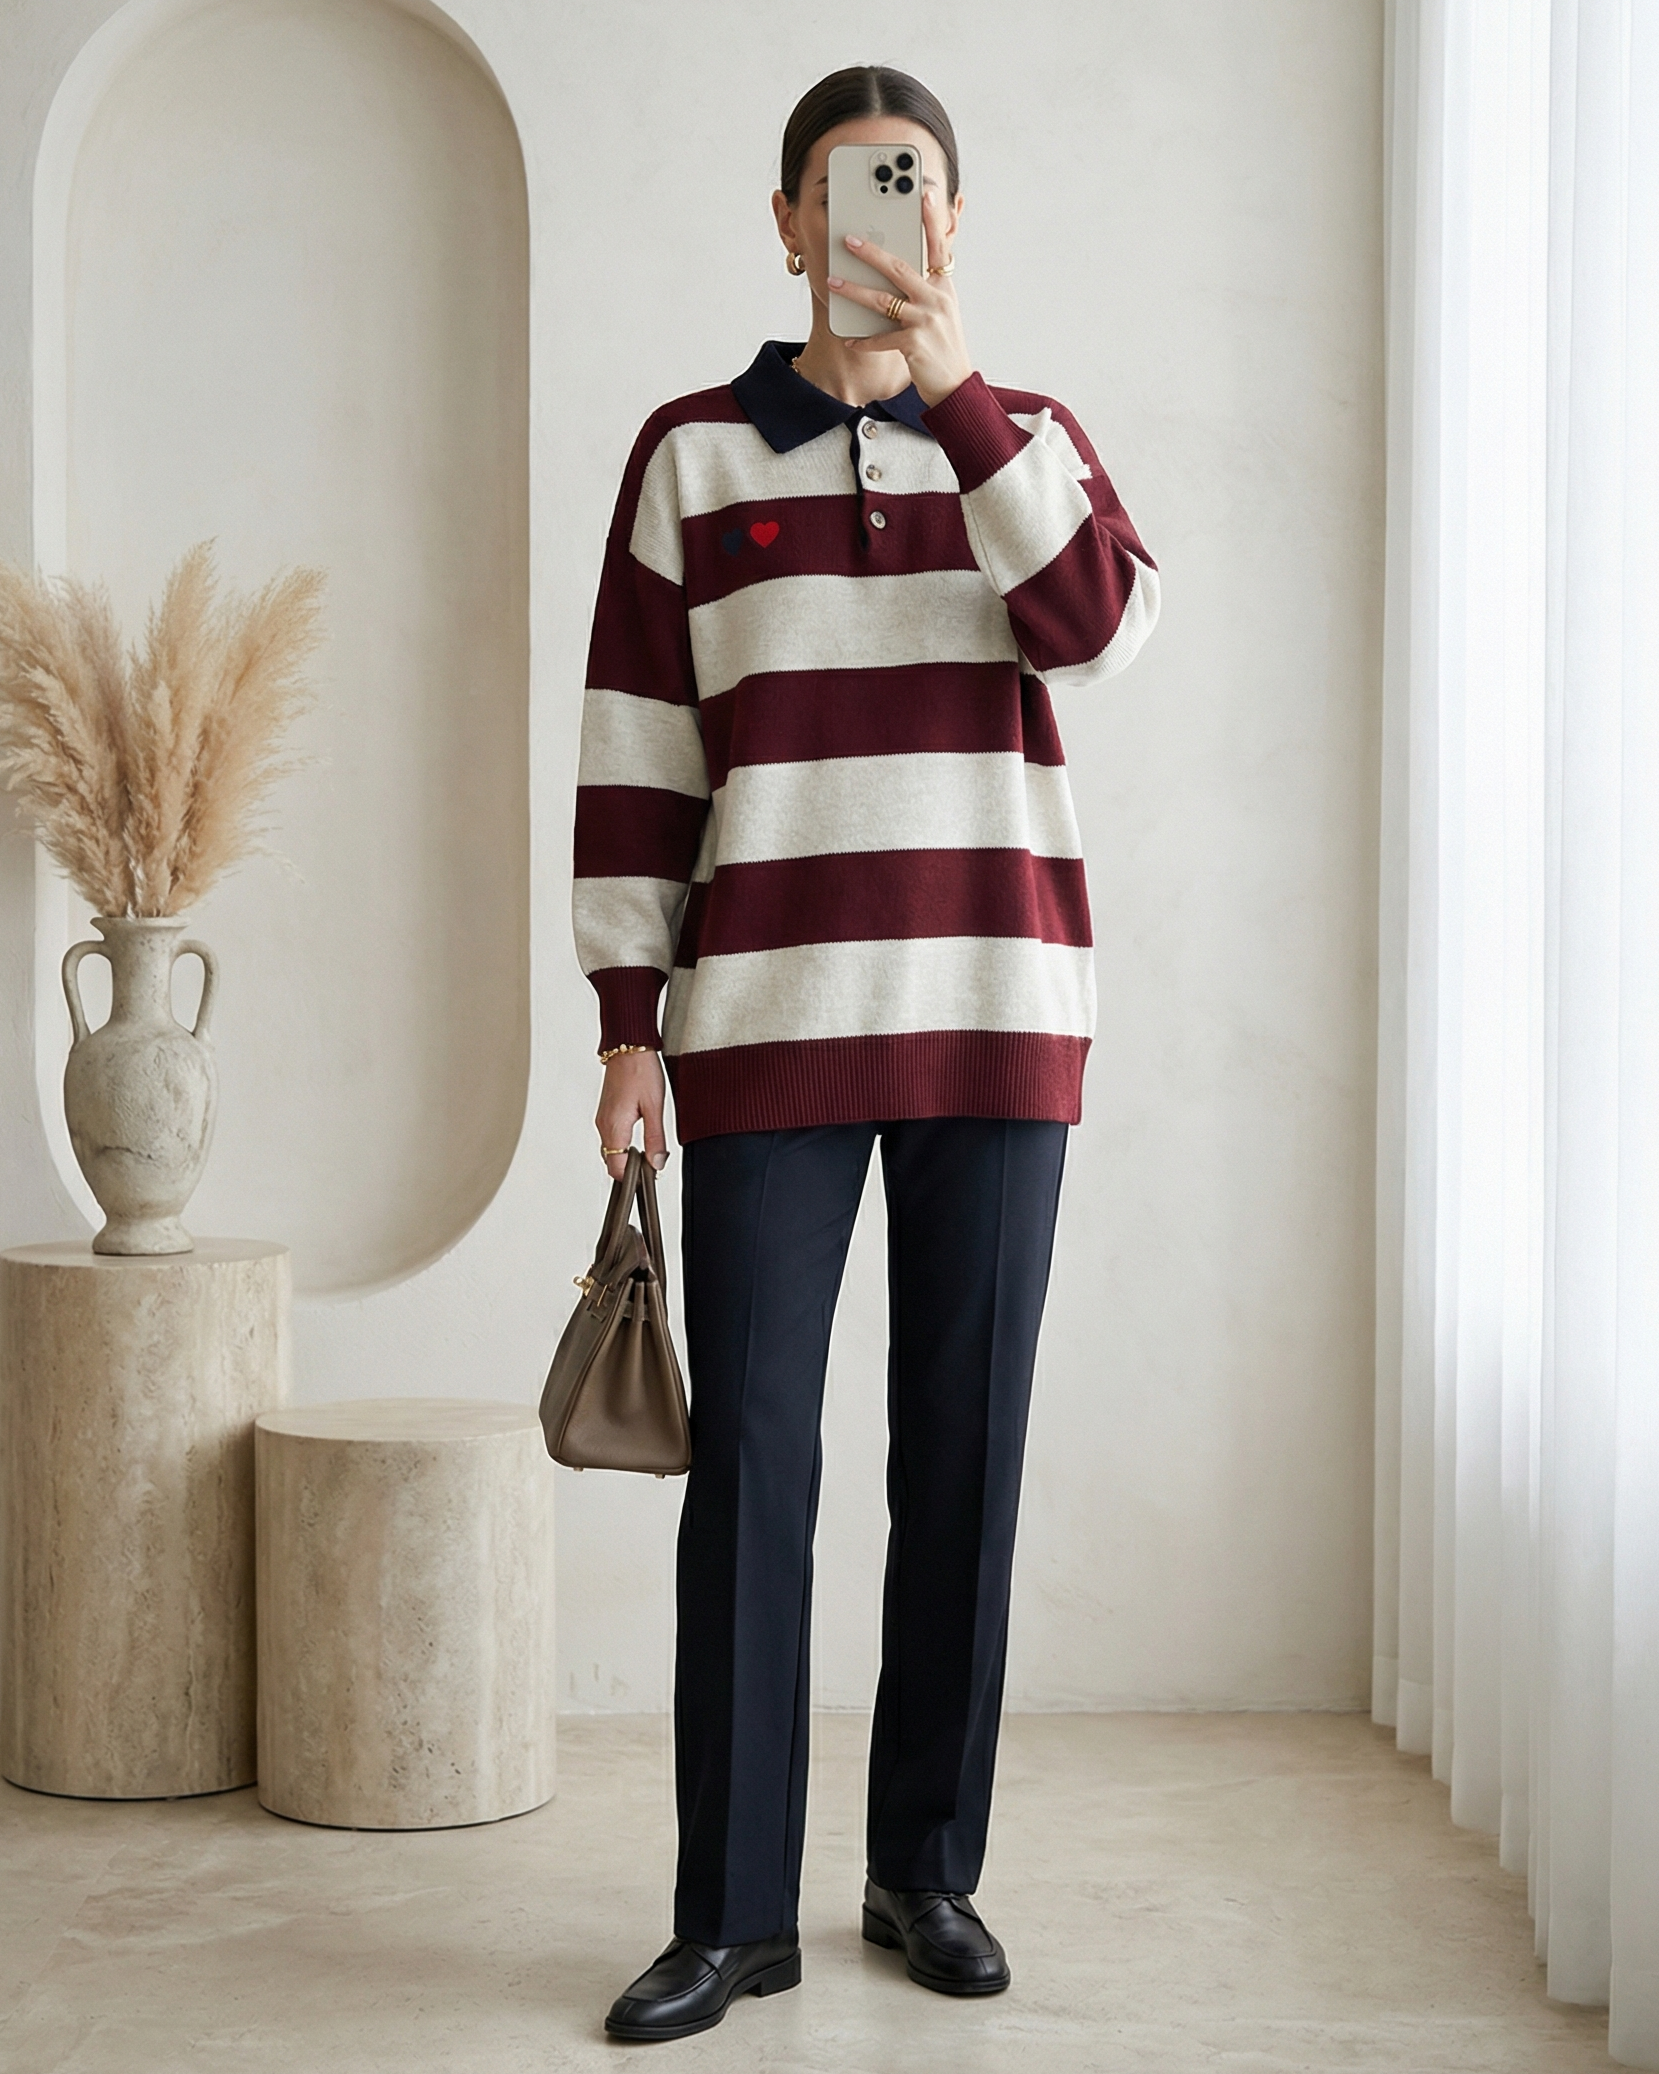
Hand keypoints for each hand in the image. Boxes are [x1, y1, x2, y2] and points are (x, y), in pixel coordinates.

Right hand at [596, 1050, 668, 1181]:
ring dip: (627, 1156)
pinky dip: (623, 1145)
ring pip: (611, 1151)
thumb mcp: (655, 1107)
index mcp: (614, 1128)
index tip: (651, 1173)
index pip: (616, 1169)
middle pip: (612, 1162)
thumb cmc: (641, 1070)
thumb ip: (655, 1139)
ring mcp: (602, 1119)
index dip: (634, 1177)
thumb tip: (656, 1164)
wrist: (628, 1046)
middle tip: (653, 1163)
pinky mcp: (605, 1113)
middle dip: (631, 1169)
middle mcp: (603, 1126)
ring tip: (648, 1150)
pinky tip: (638, 1137)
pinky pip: (611, 1138)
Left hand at [827, 186, 971, 407]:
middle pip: (900, 268)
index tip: (923, 193)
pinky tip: (849, 338)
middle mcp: (937, 299)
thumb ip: (924, 286)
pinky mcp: (915, 345)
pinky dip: (864, 340)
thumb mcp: (940, 310)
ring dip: (855, 291)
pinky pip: (882, 338)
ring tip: (833, 282)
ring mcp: (926, 321)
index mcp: (943, 286)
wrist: (954, 385)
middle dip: (871, 252)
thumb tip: (897, 266)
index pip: (938, 245)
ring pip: (884, 301)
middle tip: (848, 240)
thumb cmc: (942, 345)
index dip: (931, 218)